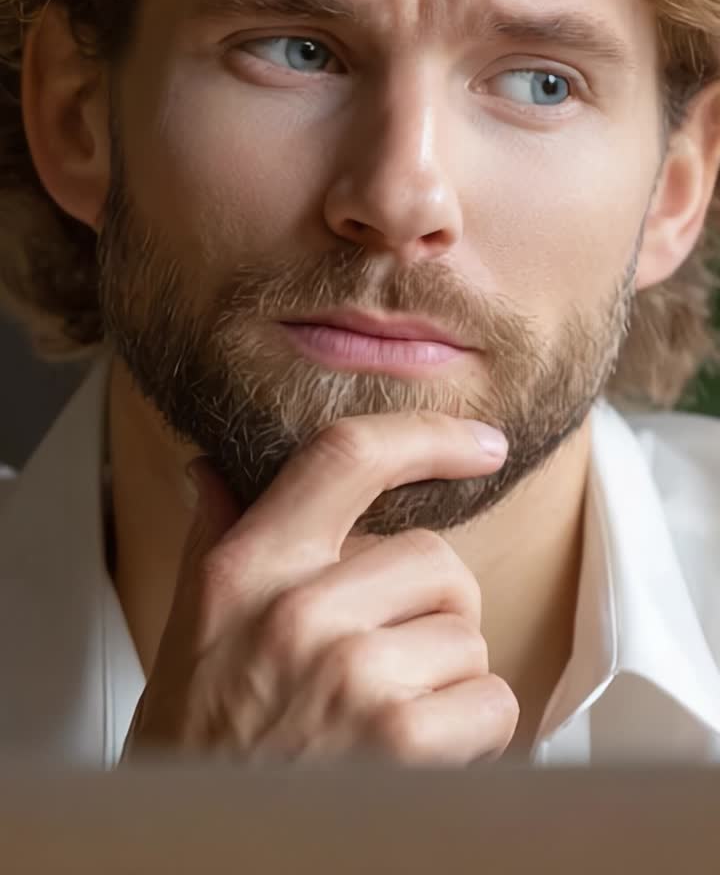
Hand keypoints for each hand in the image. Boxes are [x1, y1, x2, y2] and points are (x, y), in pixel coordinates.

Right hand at [122, 413, 518, 764]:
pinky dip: (475, 732)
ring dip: (448, 677)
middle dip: (433, 609)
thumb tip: (215, 472)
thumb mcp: (189, 635)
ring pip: (467, 634)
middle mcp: (296, 610)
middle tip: (389, 656)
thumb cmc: (195, 750)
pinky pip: (492, 700)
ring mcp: (350, 672)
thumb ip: (214, 542)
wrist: (191, 855)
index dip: (426, 436)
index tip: (478, 442)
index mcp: (245, 570)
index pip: (346, 457)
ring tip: (387, 715)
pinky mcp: (398, 740)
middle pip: (435, 559)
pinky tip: (420, 754)